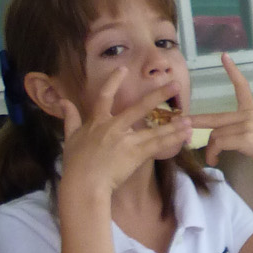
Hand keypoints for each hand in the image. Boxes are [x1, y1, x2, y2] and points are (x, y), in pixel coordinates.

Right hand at [57, 69, 188, 203]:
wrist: (84, 183)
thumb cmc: (75, 163)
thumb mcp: (69, 137)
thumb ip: (70, 118)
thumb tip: (63, 101)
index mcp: (97, 121)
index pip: (105, 96)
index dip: (114, 81)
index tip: (124, 69)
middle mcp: (113, 127)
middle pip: (139, 107)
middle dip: (158, 95)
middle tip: (175, 84)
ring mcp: (126, 140)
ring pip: (154, 129)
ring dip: (173, 124)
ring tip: (190, 119)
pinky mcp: (135, 154)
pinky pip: (157, 146)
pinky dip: (172, 140)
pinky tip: (184, 135)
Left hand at [190, 54, 252, 181]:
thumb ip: (238, 133)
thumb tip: (217, 141)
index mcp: (252, 113)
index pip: (242, 87)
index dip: (233, 71)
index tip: (224, 56)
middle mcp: (249, 115)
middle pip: (215, 118)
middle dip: (196, 121)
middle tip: (182, 123)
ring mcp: (247, 125)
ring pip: (215, 134)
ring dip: (210, 149)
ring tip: (213, 159)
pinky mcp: (245, 137)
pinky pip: (219, 143)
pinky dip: (213, 153)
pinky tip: (215, 161)